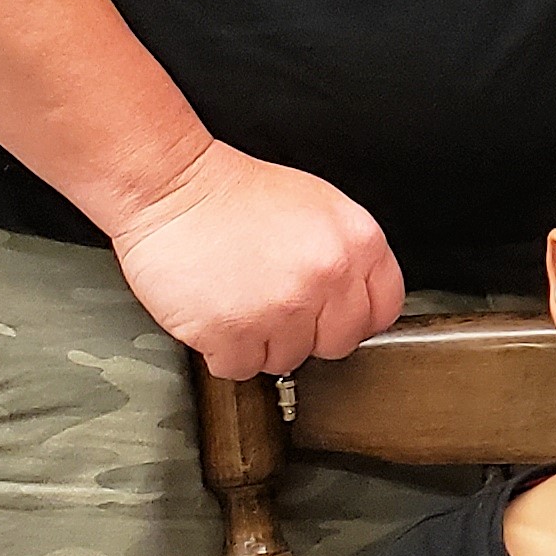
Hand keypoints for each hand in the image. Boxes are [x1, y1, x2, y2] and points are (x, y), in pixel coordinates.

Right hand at [105, 139, 404, 380]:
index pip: (383, 310)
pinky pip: (240, 368)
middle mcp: (327, 276)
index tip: (331, 314)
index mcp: (358, 242)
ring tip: (241, 300)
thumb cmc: (236, 195)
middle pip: (337, 343)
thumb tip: (356, 298)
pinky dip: (224, 351)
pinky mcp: (234, 331)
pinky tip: (218, 316)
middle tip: (277, 305)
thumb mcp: (318, 207)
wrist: (172, 187)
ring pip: (287, 360)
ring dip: (262, 342)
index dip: (353, 316)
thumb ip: (348, 255)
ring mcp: (282, 308)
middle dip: (308, 333)